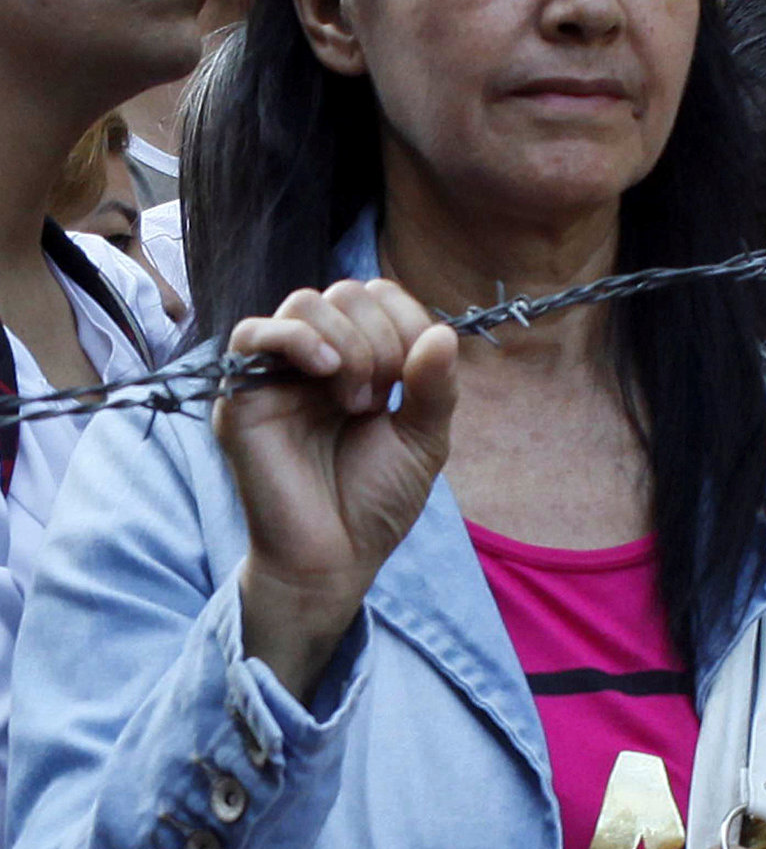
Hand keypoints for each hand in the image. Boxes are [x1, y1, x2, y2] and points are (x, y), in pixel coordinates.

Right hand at [214, 280, 458, 699]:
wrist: (334, 556)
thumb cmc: (375, 500)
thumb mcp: (423, 439)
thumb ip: (435, 386)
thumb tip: (442, 334)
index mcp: (360, 361)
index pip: (379, 296)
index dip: (406, 320)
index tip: (413, 375)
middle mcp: (316, 359)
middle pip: (345, 292)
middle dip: (380, 338)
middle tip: (382, 398)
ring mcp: (275, 373)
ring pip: (304, 303)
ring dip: (348, 343)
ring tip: (357, 402)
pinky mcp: (240, 394)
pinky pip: (251, 332)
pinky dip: (299, 340)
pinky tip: (328, 376)